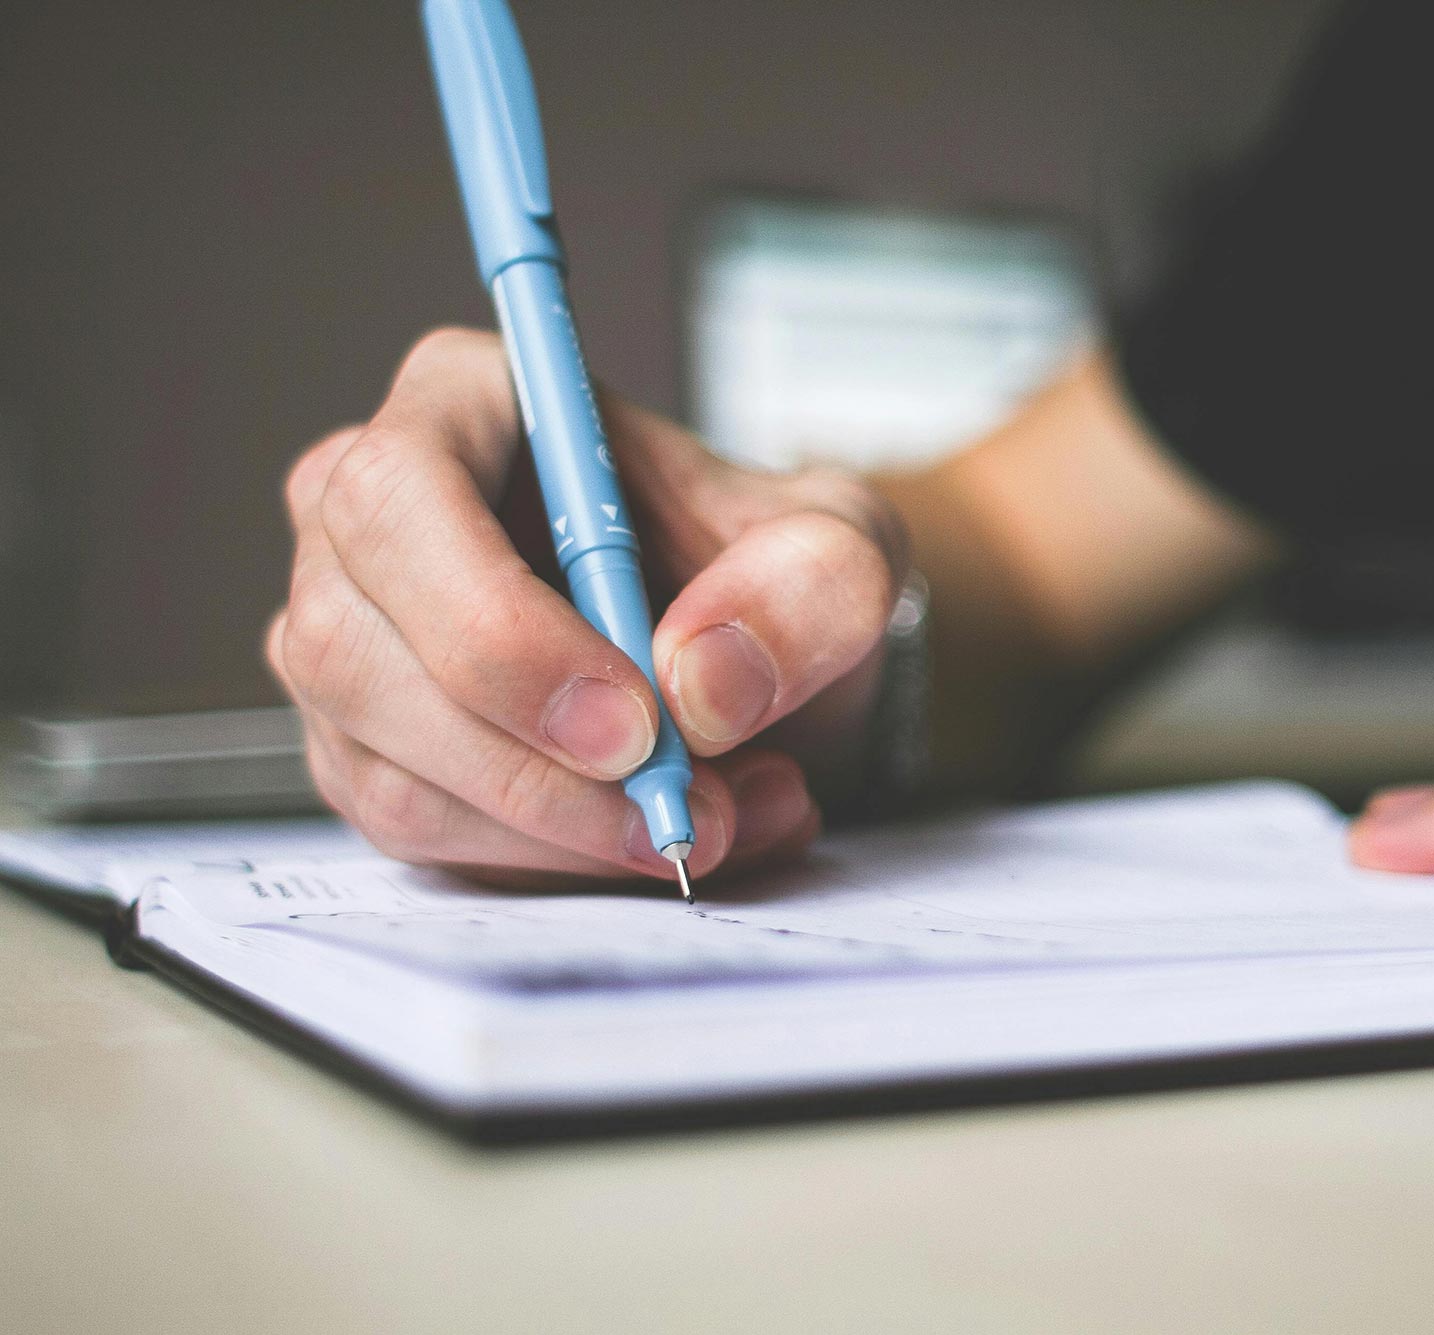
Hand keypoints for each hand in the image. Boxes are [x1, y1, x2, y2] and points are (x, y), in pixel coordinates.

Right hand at [268, 328, 906, 885]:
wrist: (761, 658)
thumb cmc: (771, 570)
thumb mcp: (845, 548)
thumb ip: (809, 586)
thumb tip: (701, 682)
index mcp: (464, 404)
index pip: (398, 498)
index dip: (497, 626)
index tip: (633, 722)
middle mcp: (367, 518)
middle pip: (357, 652)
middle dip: (536, 768)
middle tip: (687, 811)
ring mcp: (351, 643)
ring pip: (391, 772)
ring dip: (566, 833)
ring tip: (722, 818)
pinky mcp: (369, 754)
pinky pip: (424, 838)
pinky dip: (556, 864)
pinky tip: (662, 834)